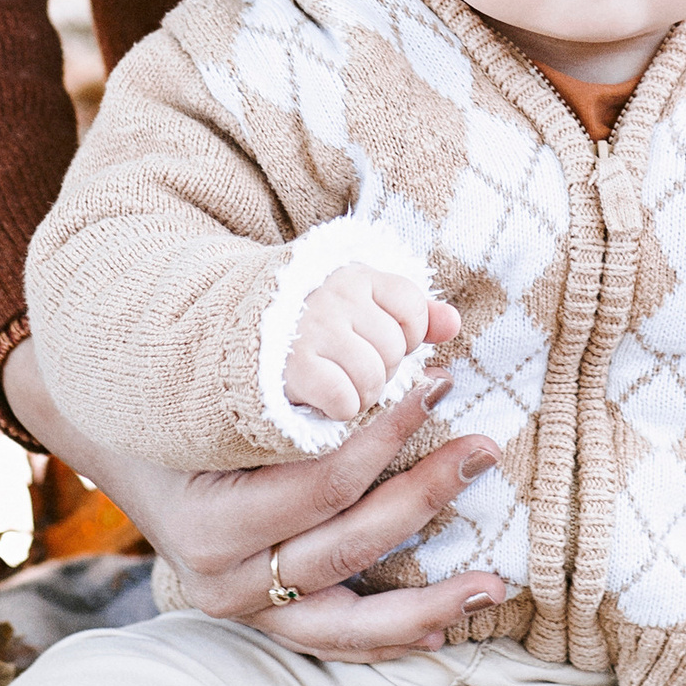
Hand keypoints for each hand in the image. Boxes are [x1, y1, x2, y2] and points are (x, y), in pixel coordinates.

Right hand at [0, 334, 511, 653]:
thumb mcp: (226, 383)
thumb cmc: (172, 401)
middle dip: (422, 499)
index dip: (388, 434)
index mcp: (209, 522)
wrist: (112, 443)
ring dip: (425, 606)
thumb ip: (315, 367)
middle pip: (344, 549)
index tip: (442, 382)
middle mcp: (221, 579)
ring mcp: (238, 608)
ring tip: (492, 586)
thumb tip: (431, 322)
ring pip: (343, 624)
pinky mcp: (257, 620)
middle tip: (483, 452)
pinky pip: (329, 639)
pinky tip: (440, 629)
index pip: (322, 484)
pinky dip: (384, 638)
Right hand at [283, 267, 459, 422]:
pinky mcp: (294, 366)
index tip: (376, 341)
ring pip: (373, 378)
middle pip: (395, 350)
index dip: (405, 337)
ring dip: (361, 396)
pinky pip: (345, 400)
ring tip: (339, 384)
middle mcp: (336, 294)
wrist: (232, 338)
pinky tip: (321, 399)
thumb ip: (412, 314)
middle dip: (381, 370)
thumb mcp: (359, 308)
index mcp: (356, 275)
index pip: (412, 309)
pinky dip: (339, 409)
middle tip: (350, 367)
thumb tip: (453, 324)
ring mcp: (314, 328)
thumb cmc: (311, 327)